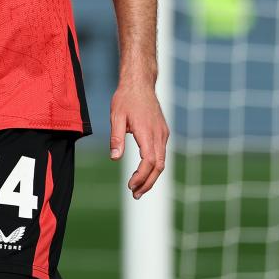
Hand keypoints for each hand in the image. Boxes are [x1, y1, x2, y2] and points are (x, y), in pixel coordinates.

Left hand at [109, 81, 168, 198]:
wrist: (140, 83)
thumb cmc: (126, 98)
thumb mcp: (116, 116)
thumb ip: (116, 137)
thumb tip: (114, 158)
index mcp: (147, 131)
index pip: (149, 161)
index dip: (141, 176)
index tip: (131, 186)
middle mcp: (159, 134)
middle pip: (159, 166)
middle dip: (148, 183)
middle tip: (135, 195)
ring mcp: (163, 133)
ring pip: (162, 161)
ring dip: (151, 177)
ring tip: (138, 189)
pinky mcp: (163, 132)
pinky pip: (161, 154)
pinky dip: (154, 166)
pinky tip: (144, 172)